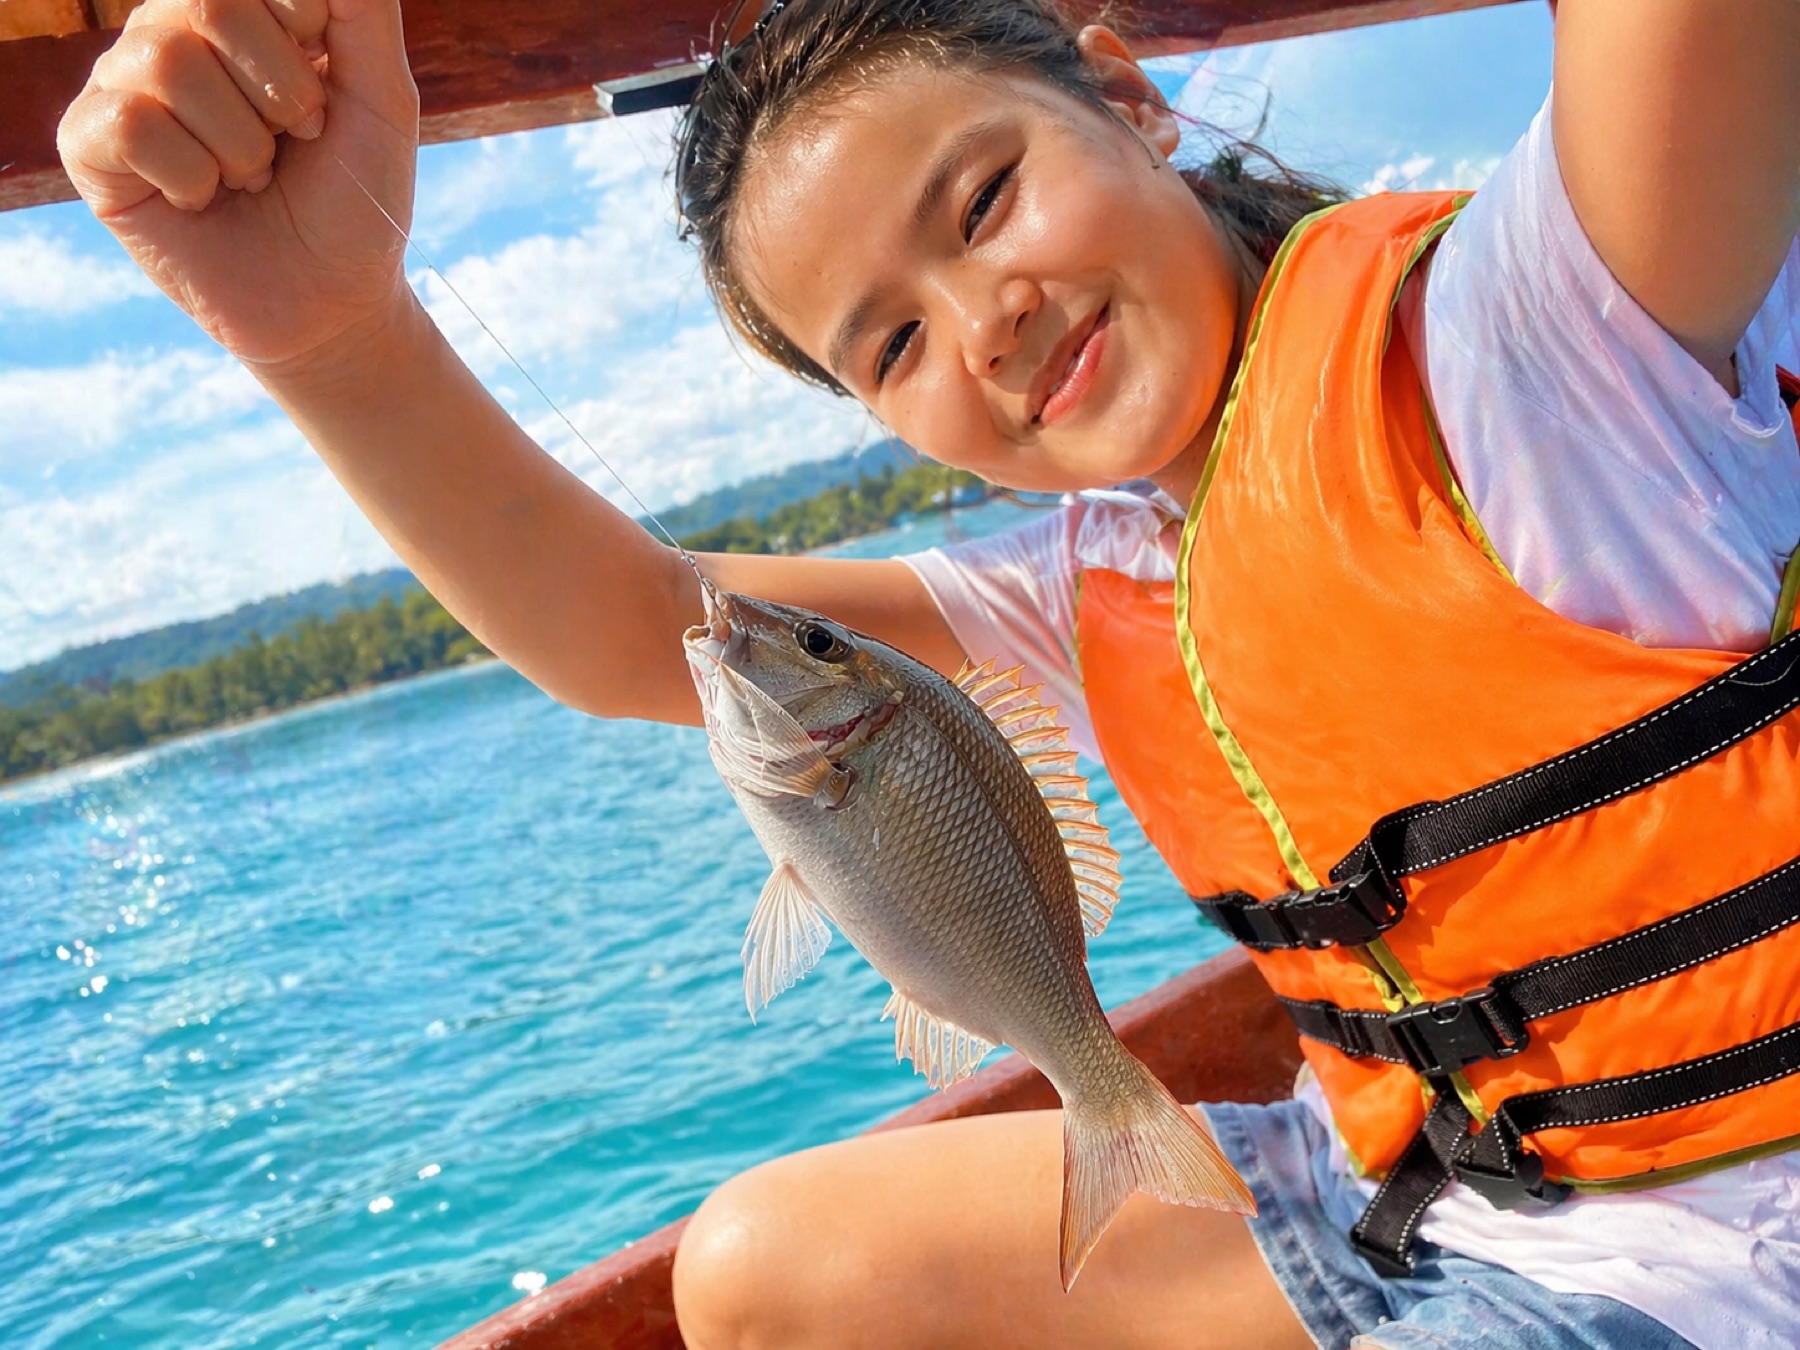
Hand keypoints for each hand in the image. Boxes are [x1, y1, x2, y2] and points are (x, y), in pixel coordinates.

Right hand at [56, 0, 419, 368]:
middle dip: (280, 96)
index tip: (325, 103)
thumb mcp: (383, 98)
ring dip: (240, 146)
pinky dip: (191, 176)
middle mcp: (170, 33)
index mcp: (236, 12)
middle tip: (291, 146)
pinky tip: (202, 199)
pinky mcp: (89, 146)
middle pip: (211, 7)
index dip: (306, 41)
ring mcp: (124, 86)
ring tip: (249, 179)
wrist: (332, 301)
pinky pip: (130, 124)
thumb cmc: (354, 198)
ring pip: (170, 65)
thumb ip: (360, 10)